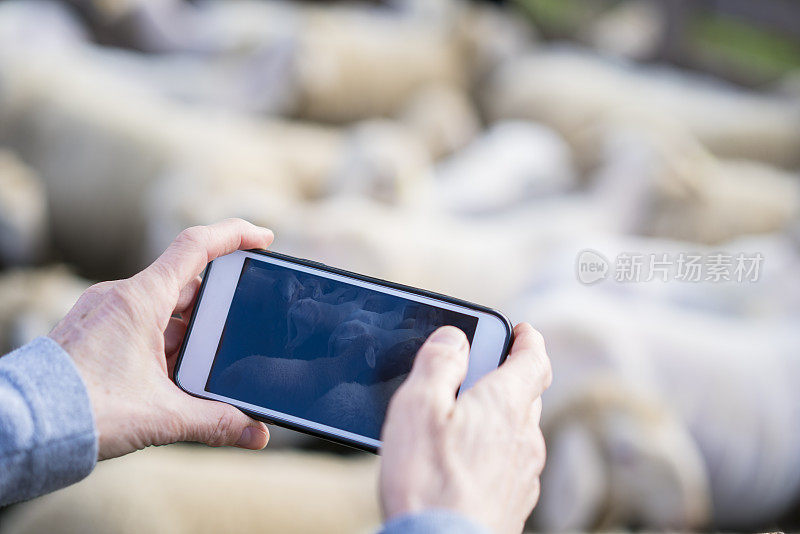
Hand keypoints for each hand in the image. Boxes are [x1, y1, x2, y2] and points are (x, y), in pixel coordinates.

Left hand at [49, 219, 273, 459]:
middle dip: (216, 311)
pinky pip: (140, 326)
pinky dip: (163, 345)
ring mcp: (104, 313)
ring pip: (162, 311)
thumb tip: (257, 434)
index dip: (235, 234)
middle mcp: (120, 297)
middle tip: (238, 336)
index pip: (196, 247)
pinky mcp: (93, 332)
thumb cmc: (85, 411)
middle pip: (186, 287)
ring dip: (188, 335)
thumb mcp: (163, 416)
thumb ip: (216, 422)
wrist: (24, 425)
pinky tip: (170, 378)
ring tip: (202, 371)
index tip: (264, 238)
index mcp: (140, 300)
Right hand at [380, 323, 551, 533]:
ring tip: (467, 418)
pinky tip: (468, 463)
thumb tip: (454, 338)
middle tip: (483, 370)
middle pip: (528, 394)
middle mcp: (525, 438)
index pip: (534, 359)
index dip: (529, 340)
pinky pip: (511, 464)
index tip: (523, 331)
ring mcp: (523, 475)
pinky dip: (495, 452)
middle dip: (509, 376)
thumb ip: (438, 363)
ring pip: (520, 431)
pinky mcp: (514, 505)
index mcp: (505, 404)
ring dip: (501, 417)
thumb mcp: (418, 406)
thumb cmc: (428, 482)